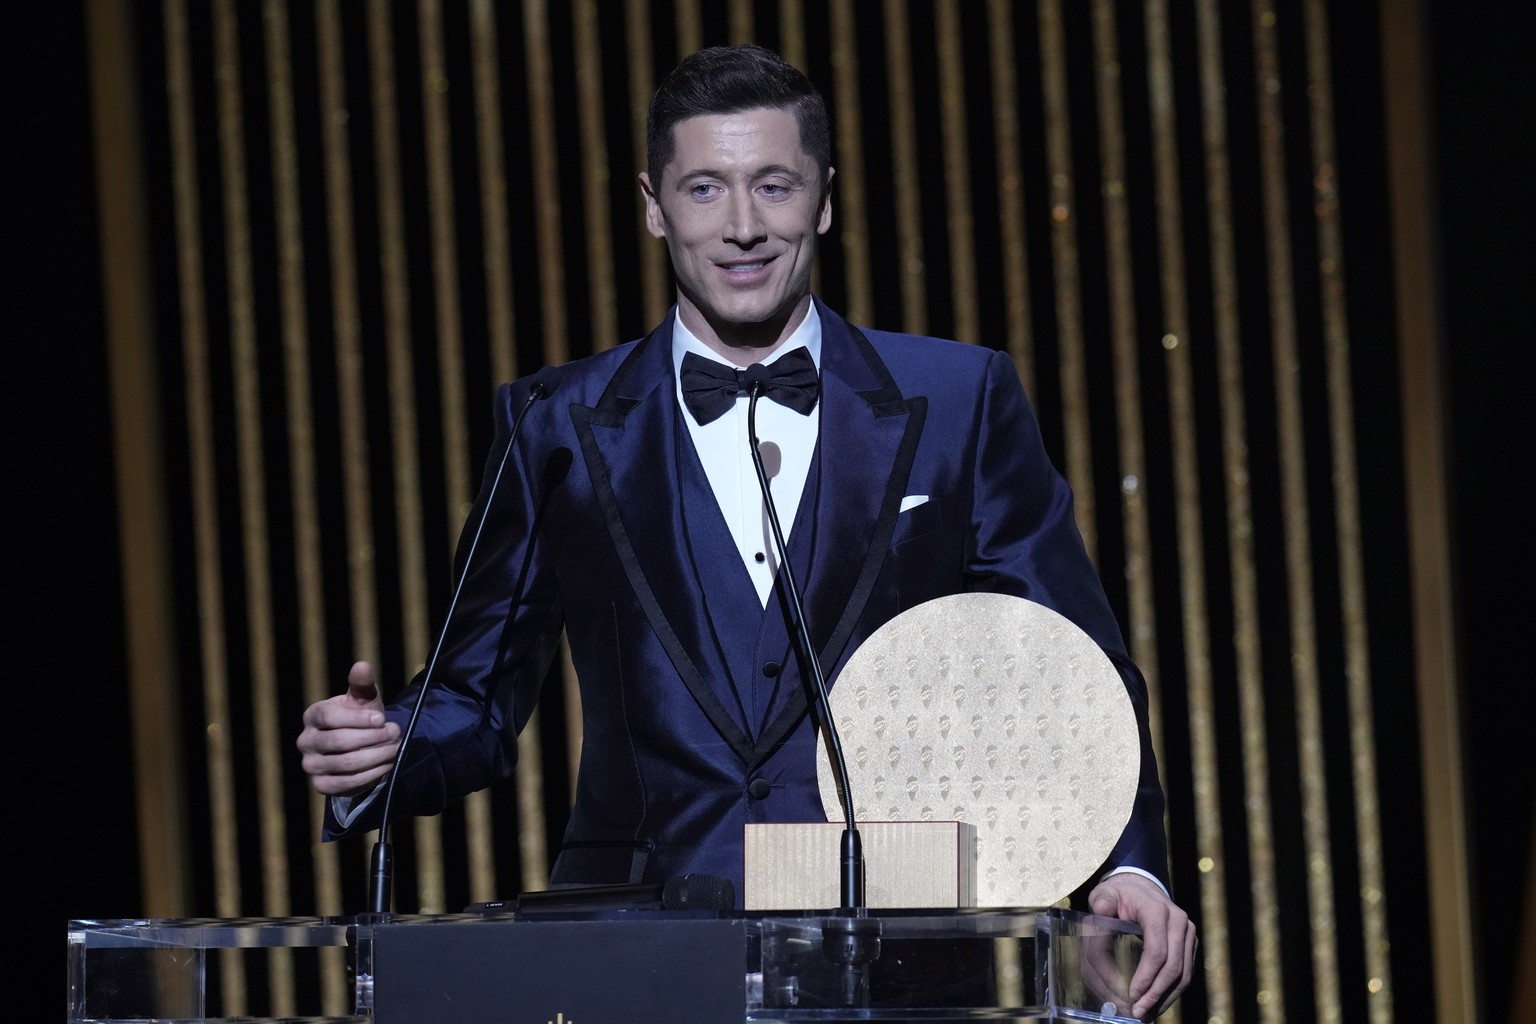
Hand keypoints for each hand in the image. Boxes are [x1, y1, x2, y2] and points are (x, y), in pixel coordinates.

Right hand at [296, 661, 400, 796]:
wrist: (361, 747)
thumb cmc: (361, 718)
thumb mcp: (364, 699)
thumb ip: (362, 683)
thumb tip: (362, 665)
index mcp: (313, 715)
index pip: (329, 716)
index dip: (359, 719)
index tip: (382, 719)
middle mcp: (305, 741)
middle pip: (339, 741)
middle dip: (373, 738)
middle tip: (396, 733)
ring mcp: (310, 765)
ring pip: (346, 763)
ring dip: (377, 756)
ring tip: (395, 747)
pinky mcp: (321, 785)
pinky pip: (348, 783)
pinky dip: (372, 774)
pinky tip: (387, 764)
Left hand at [1087, 872, 1196, 1018]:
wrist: (1139, 888)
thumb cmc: (1118, 894)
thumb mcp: (1105, 894)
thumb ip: (1101, 903)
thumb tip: (1101, 912)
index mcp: (1157, 909)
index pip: (1157, 951)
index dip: (1146, 977)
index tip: (1131, 994)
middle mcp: (1178, 921)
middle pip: (1173, 967)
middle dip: (1155, 994)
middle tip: (1137, 1012)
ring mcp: (1187, 933)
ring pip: (1183, 975)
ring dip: (1165, 998)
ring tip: (1146, 1013)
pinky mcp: (1189, 945)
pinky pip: (1185, 974)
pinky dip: (1171, 992)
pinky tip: (1156, 1004)